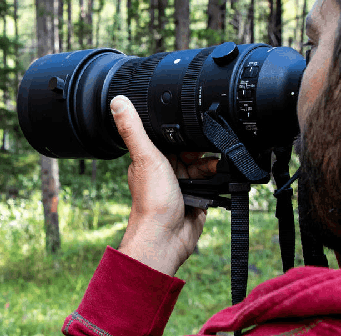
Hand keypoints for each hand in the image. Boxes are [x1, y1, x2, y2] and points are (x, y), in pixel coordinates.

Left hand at [110, 95, 218, 275]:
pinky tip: (223, 178)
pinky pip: (215, 184)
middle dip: (204, 149)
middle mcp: (168, 170)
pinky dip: (221, 180)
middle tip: (209, 152)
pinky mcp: (199, 198)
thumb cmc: (151, 202)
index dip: (184, 130)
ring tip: (216, 169)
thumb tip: (117, 101)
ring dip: (214, 166)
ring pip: (206, 166)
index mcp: (152, 158)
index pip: (172, 136)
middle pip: (192, 150)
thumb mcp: (144, 157)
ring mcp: (184, 185)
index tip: (195, 123)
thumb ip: (133, 129)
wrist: (166, 238)